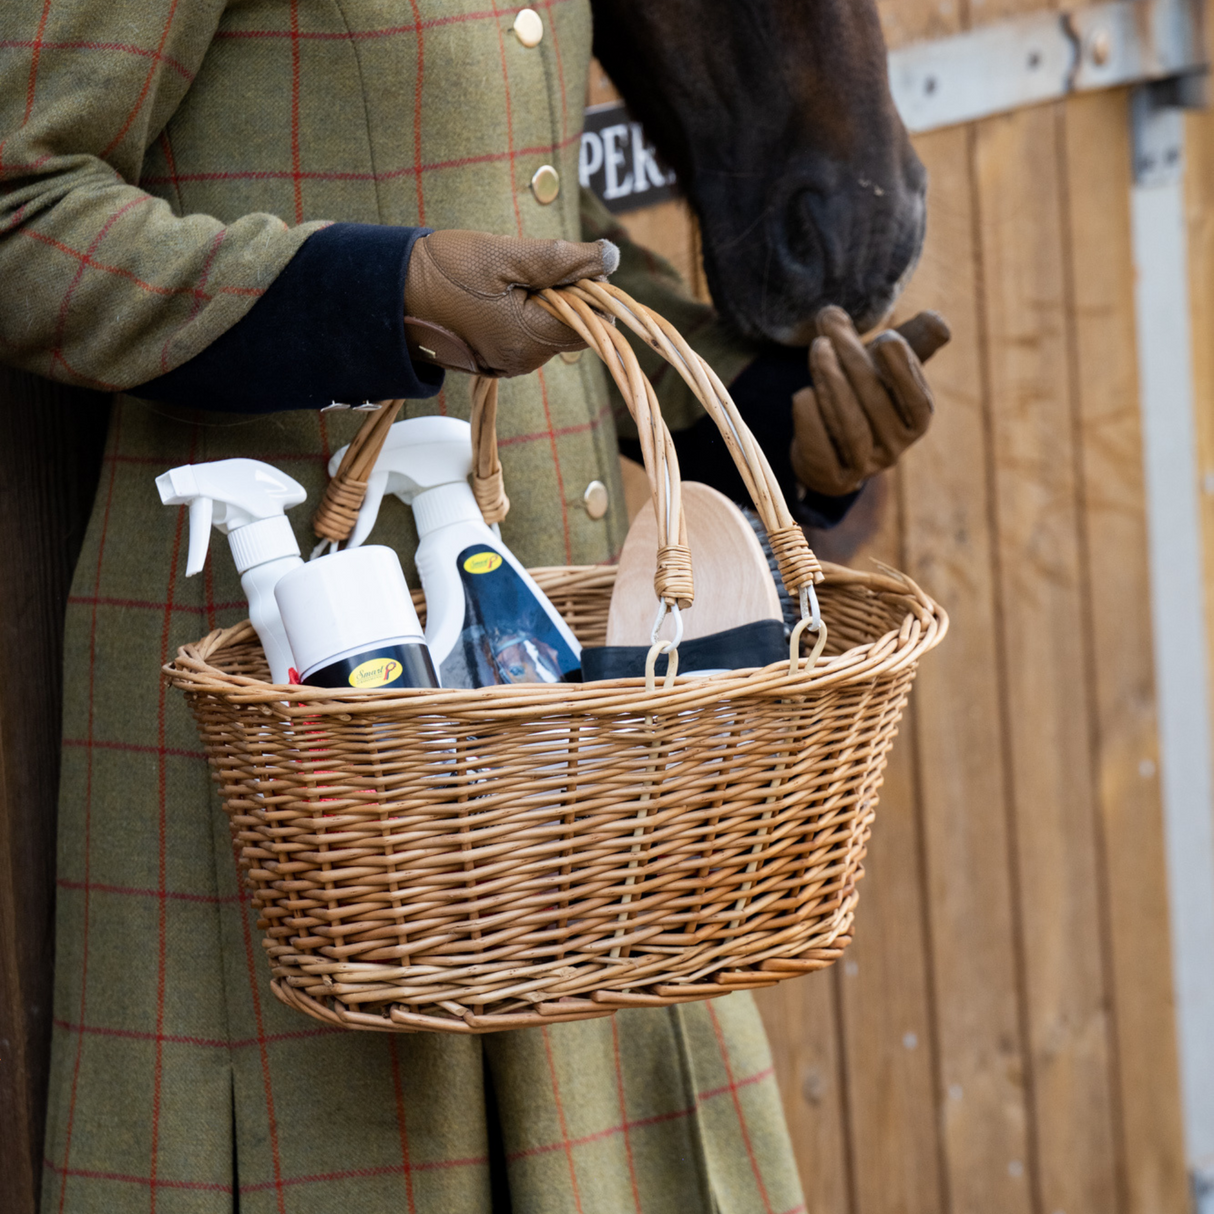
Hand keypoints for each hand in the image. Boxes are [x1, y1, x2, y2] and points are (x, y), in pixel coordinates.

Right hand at [403, 230, 618, 377]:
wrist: (387, 296)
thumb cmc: (442, 271)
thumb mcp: (504, 254)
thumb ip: (560, 258)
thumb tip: (610, 257)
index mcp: (528, 340)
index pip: (591, 321)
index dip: (587, 288)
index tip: (562, 264)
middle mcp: (522, 362)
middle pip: (572, 328)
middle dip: (561, 295)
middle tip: (524, 269)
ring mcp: (506, 365)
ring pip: (548, 330)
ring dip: (539, 302)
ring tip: (501, 282)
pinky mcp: (493, 362)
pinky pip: (525, 336)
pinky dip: (520, 313)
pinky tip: (492, 297)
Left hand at [789, 306, 949, 496]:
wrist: (830, 448)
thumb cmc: (864, 395)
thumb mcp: (887, 366)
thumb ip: (908, 339)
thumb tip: (937, 320)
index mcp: (916, 422)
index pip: (917, 400)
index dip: (903, 371)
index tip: (885, 338)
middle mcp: (896, 449)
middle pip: (876, 404)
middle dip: (852, 361)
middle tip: (830, 330)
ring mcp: (865, 467)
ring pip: (851, 427)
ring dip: (832, 384)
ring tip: (819, 349)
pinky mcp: (833, 479)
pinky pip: (822, 452)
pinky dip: (811, 422)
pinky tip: (802, 394)